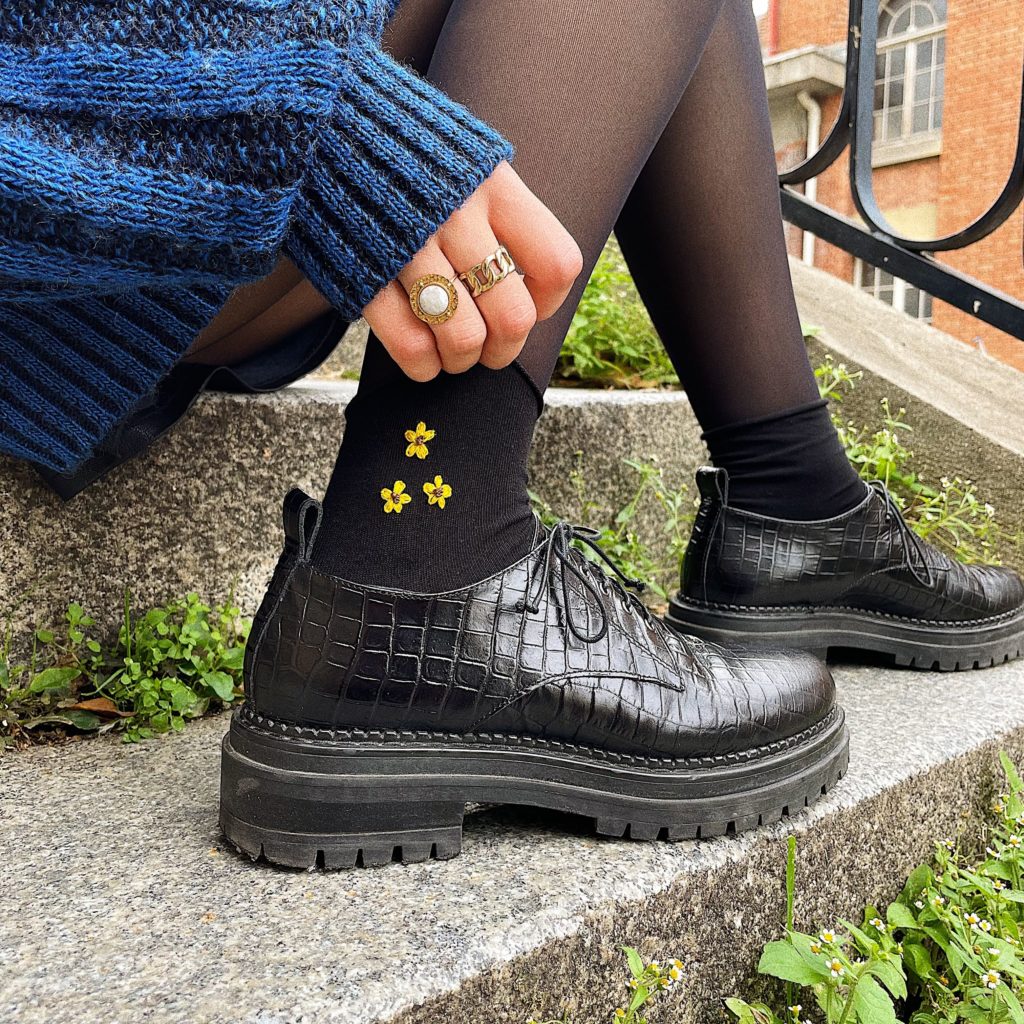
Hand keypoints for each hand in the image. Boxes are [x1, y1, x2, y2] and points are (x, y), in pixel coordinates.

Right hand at [363, 161, 582, 380]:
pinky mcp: (364, 271)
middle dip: (505, 350)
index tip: (531, 302)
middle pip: (512, 317)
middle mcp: (457, 216)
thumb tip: (533, 283)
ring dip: (462, 359)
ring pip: (463, 338)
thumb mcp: (468, 159)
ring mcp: (409, 247)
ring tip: (453, 352)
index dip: (549, 301)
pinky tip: (423, 359)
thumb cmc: (407, 151)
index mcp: (493, 185)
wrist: (317, 118)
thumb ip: (502, 210)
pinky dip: (422, 365)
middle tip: (490, 348)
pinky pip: (409, 344)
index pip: (556, 264)